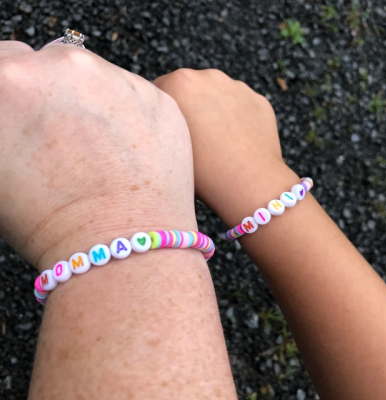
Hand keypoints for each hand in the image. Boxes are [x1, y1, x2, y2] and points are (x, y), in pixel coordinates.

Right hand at [0, 42, 195, 270]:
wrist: (120, 247)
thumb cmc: (48, 223)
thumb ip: (6, 121)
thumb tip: (18, 116)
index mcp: (10, 82)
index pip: (7, 61)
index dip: (19, 90)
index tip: (31, 110)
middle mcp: (64, 67)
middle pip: (55, 63)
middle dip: (57, 91)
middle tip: (68, 136)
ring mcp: (118, 79)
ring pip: (100, 77)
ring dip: (98, 100)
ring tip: (104, 150)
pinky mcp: (159, 98)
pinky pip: (139, 96)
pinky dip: (134, 116)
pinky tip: (133, 154)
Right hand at [154, 69, 297, 225]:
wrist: (249, 185)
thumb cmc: (202, 172)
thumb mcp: (166, 148)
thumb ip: (163, 123)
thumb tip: (165, 119)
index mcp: (181, 83)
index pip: (160, 89)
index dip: (161, 112)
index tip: (167, 131)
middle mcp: (210, 77)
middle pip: (190, 88)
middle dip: (189, 107)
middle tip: (193, 137)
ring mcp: (238, 87)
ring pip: (217, 96)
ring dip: (213, 110)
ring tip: (216, 142)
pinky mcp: (259, 101)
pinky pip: (241, 106)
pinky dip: (237, 118)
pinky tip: (237, 143)